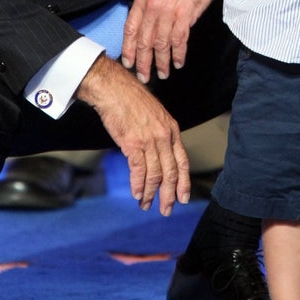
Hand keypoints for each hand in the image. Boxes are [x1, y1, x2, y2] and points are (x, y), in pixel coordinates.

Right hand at [76, 53, 190, 214]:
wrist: (114, 89)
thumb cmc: (131, 101)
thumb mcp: (155, 116)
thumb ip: (160, 135)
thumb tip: (159, 155)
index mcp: (172, 130)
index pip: (183, 161)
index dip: (184, 182)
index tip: (183, 198)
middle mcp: (164, 136)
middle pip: (171, 172)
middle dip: (169, 195)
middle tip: (166, 210)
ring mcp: (149, 140)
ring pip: (155, 174)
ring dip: (151, 193)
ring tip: (146, 205)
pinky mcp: (133, 143)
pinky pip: (139, 170)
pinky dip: (138, 185)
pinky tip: (137, 194)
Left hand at [121, 0, 224, 81]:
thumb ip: (150, 6)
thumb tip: (147, 29)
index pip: (130, 28)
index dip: (128, 49)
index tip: (128, 63)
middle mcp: (153, 5)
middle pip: (144, 40)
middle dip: (143, 62)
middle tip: (144, 76)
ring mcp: (169, 11)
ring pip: (161, 44)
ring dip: (162, 62)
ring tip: (163, 73)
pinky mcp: (185, 15)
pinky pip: (179, 40)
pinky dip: (178, 54)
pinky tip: (178, 62)